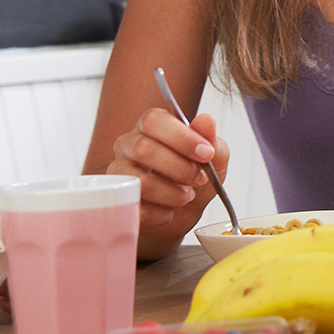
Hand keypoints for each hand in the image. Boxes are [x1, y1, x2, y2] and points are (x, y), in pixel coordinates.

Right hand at [107, 106, 230, 254]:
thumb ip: (210, 138)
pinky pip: (138, 208)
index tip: (206, 153)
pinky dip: (162, 214)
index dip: (181, 137)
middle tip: (200, 178)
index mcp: (151, 126)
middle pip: (143, 149)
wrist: (186, 212)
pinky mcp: (120, 202)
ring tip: (187, 195)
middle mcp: (129, 145)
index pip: (153, 121)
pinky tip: (170, 210)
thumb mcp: (213, 156)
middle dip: (180, 168)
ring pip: (140, 181)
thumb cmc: (196, 176)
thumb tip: (206, 120)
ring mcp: (120, 174)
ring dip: (173, 193)